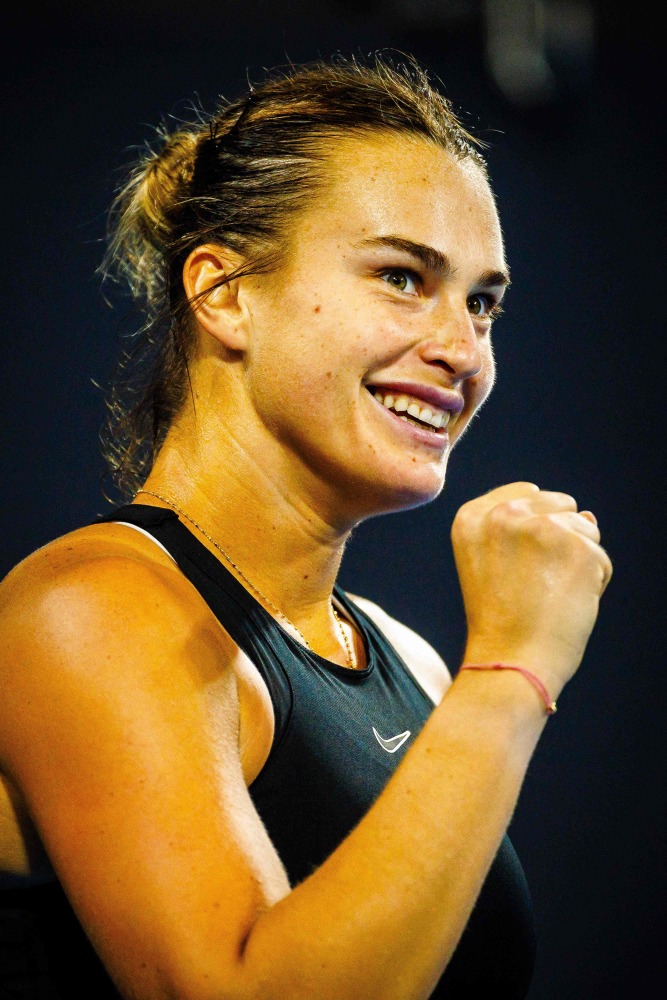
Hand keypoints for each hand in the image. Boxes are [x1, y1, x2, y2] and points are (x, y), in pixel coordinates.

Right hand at [451, 482, 611, 696]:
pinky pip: (601, 559)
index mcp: (472, 516)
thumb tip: (588, 515)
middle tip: (532, 584)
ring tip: (546, 596)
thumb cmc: (500, 620)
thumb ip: (529, 527)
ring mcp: (542, 528)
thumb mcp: (490, 563)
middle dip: (558, 541)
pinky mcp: (577, 547)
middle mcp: (504, 514)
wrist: (509, 661)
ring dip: (576, 562)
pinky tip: (564, 604)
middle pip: (560, 506)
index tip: (516, 566)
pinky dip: (592, 584)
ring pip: (584, 530)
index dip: (532, 531)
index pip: (526, 494)